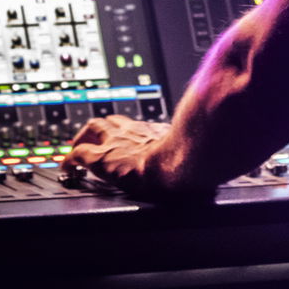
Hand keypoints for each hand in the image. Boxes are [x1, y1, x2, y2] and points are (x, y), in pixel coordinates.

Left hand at [63, 114, 200, 198]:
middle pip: (114, 119)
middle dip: (103, 129)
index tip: (128, 139)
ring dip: (84, 138)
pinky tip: (67, 169)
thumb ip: (201, 147)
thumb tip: (221, 155)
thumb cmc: (194, 160)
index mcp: (158, 132)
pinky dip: (70, 159)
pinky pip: (78, 154)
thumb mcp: (198, 150)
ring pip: (93, 128)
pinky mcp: (103, 158)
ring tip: (78, 150)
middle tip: (96, 140)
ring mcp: (118, 142)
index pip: (140, 125)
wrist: (180, 162)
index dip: (130, 131)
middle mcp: (136, 131)